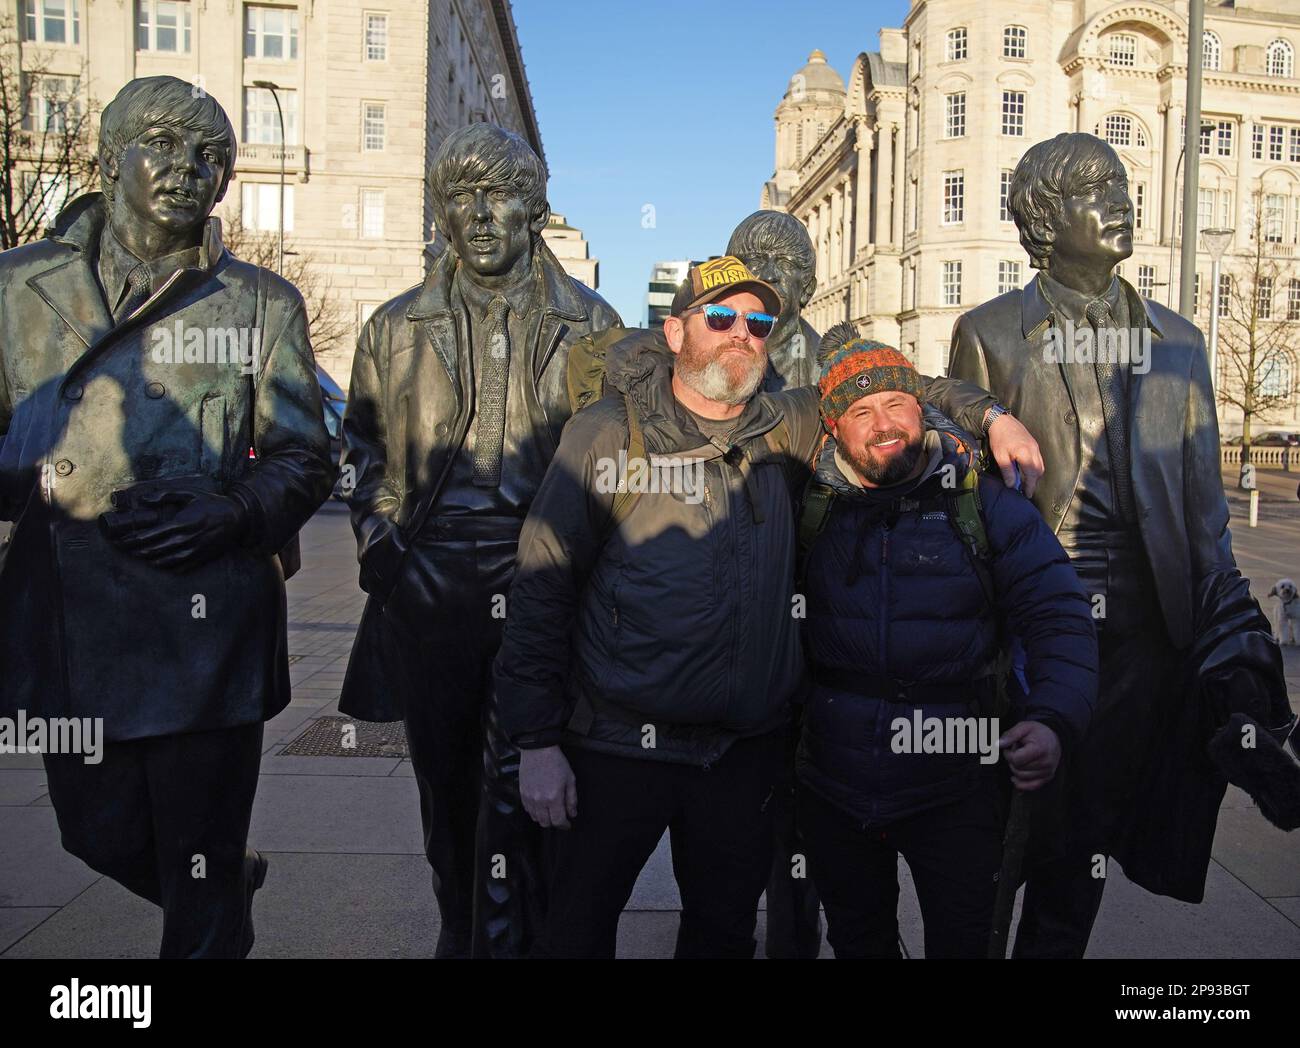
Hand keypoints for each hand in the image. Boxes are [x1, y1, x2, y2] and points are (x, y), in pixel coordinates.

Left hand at [103, 491, 247, 570]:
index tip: (121, 539)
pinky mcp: (200, 558)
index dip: (132, 539)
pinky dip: (164, 566)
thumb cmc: (211, 503)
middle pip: (153, 550)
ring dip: (147, 559)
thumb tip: (143, 500)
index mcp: (182, 523)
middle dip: (134, 550)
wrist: (237, 518)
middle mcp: (186, 539)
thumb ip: (165, 495)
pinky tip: (156, 562)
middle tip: (122, 548)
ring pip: (163, 561)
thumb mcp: (190, 493)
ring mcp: (193, 551)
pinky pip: (178, 567)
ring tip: (136, 555)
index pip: (150, 535)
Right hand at [519, 745, 577, 828]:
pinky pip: (528, 810)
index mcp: (554, 798)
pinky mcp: (522, 793)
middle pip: (545, 823)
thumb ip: (572, 799)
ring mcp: (529, 798)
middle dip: (554, 823)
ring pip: (536, 818)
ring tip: (550, 812)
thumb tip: (572, 813)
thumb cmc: (556, 762)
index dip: (564, 825)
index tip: (568, 824)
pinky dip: (534, 812)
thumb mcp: (570, 779)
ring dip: (544, 818)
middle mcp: (540, 801)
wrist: (538, 750)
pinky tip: (540, 806)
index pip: (558, 821)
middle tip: (559, 818)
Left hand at [987, 413, 1043, 497]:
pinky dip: (1035, 468)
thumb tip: (1012, 485)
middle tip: (1026, 490)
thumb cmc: (999, 438)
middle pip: (1039, 471)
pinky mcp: (1034, 444)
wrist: (1001, 421)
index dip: (1030, 486)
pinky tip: (1027, 470)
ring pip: (1040, 465)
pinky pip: (1039, 459)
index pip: (1031, 475)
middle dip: (1034, 482)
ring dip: (1035, 475)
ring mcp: (1035, 447)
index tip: (1027, 494)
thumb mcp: (1000, 456)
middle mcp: (1034, 450)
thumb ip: (1007, 471)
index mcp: (1025, 453)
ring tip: (1027, 482)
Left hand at [999, 720, 1060, 790]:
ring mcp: (1047, 772)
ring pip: (1021, 777)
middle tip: (1017, 751)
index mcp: (1040, 749)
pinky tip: (1014, 778)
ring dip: (1016, 768)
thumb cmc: (1037, 732)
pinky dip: (1021, 784)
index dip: (1008, 754)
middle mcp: (1046, 763)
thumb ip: (1010, 735)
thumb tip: (997, 744)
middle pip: (1018, 769)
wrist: (1055, 739)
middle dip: (1012, 760)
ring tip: (1022, 758)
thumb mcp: (1024, 727)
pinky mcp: (1047, 778)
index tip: (1011, 747)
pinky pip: (1031, 787)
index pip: (1016, 759)